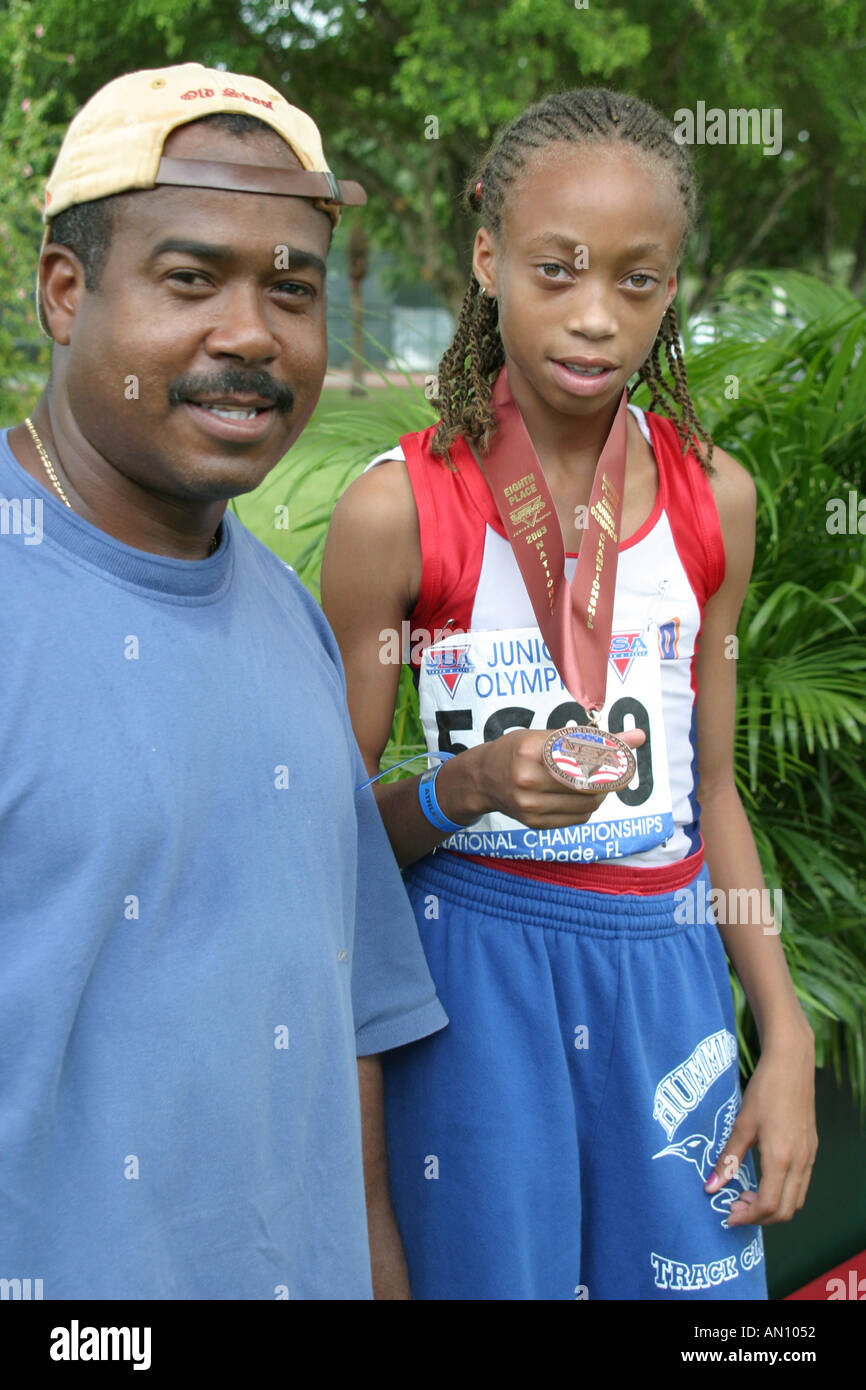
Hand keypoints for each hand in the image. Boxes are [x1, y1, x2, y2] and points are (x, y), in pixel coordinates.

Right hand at [471, 725, 645, 827]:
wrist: (482, 780)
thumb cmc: (516, 751)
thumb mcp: (545, 735)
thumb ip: (590, 737)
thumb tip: (637, 737)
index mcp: (530, 751)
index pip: (584, 755)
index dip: (611, 755)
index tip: (626, 751)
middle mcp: (529, 780)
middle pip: (589, 782)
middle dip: (612, 776)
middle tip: (620, 768)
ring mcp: (532, 806)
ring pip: (588, 803)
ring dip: (603, 791)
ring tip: (599, 780)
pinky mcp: (537, 823)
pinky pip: (579, 817)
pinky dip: (589, 805)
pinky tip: (582, 794)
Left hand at [703, 1022, 816, 1225]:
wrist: (791, 1063)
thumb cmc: (765, 1090)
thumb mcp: (742, 1124)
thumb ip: (728, 1158)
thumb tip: (710, 1186)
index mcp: (781, 1158)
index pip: (769, 1206)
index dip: (748, 1217)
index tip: (728, 1214)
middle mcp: (800, 1162)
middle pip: (786, 1211)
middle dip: (760, 1217)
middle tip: (735, 1206)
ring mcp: (809, 1156)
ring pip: (796, 1199)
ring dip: (773, 1206)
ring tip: (747, 1193)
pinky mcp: (811, 1148)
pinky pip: (801, 1184)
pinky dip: (783, 1192)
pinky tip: (763, 1178)